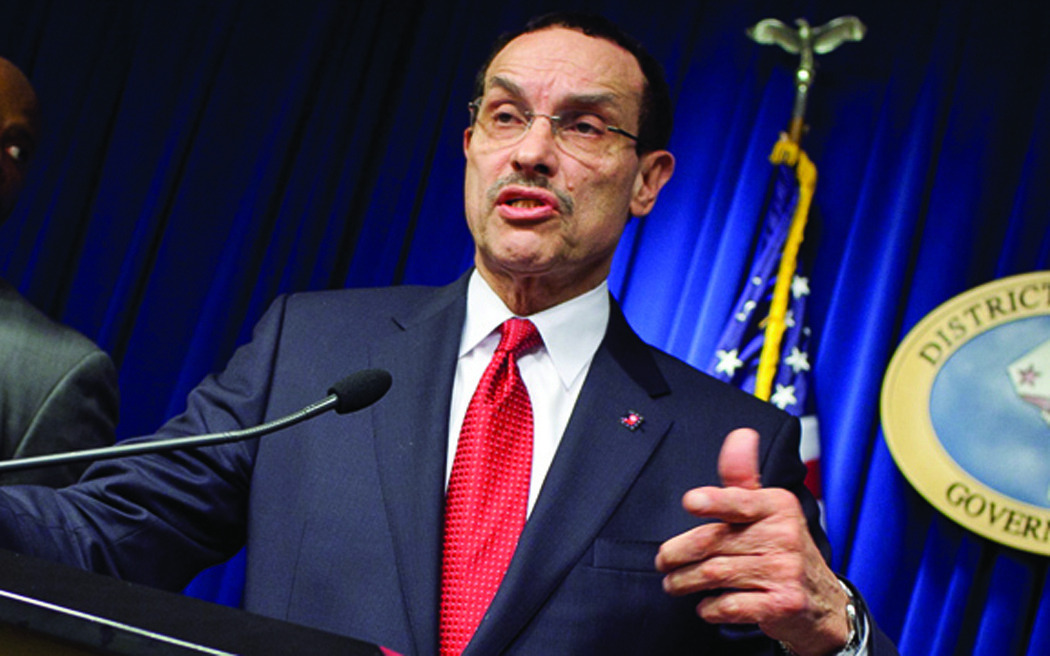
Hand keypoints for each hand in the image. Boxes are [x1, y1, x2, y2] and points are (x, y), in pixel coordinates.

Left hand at [654, 428, 850, 655]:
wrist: (824, 602)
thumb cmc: (783, 549)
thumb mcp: (768, 508)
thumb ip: (743, 477)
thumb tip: (740, 435)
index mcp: (777, 506)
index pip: (740, 501)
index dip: (714, 501)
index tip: (691, 501)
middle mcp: (784, 536)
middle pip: (714, 542)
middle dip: (679, 553)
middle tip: (664, 560)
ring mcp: (785, 572)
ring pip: (716, 574)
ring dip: (685, 581)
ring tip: (674, 583)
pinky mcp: (782, 604)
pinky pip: (730, 605)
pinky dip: (710, 607)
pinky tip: (706, 604)